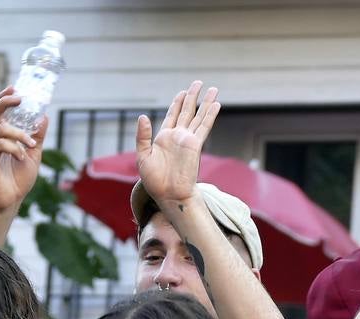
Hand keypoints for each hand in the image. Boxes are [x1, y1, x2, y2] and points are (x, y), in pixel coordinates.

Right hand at [0, 87, 44, 213]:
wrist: (11, 201)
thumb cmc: (19, 180)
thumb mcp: (34, 154)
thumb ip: (37, 136)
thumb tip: (44, 117)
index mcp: (2, 137)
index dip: (4, 97)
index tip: (15, 88)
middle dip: (5, 101)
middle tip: (20, 98)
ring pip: (1, 128)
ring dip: (20, 134)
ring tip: (31, 145)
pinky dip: (14, 148)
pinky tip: (22, 158)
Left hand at [135, 80, 219, 205]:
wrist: (168, 194)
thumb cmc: (154, 180)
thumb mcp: (143, 156)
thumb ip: (143, 136)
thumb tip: (142, 116)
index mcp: (163, 137)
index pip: (172, 115)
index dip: (177, 103)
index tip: (182, 92)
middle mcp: (177, 136)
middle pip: (187, 111)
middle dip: (192, 96)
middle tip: (198, 82)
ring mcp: (188, 140)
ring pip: (198, 116)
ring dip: (205, 102)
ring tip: (214, 89)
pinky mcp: (196, 145)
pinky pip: (204, 127)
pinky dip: (210, 115)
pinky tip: (216, 105)